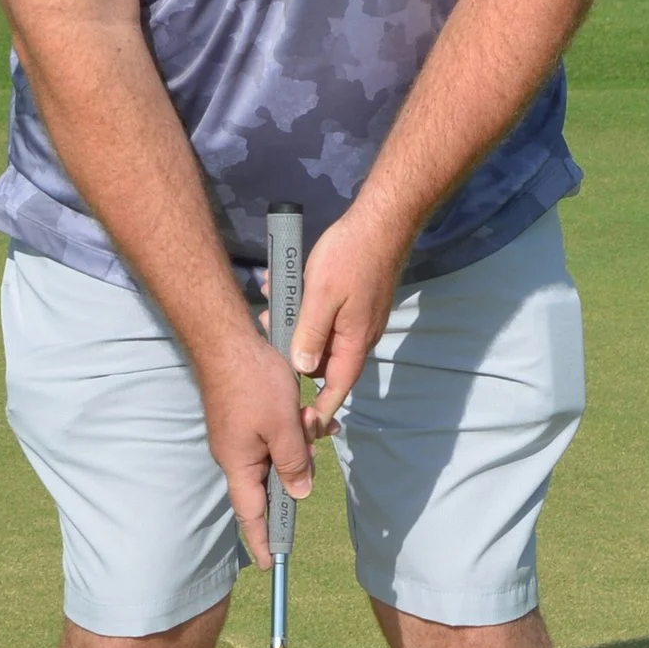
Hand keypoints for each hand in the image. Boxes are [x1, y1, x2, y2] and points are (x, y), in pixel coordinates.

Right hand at [198, 326, 314, 569]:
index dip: (262, 539)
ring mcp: (238, 436)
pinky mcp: (244, 418)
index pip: (251, 513)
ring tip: (310, 415)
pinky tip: (307, 409)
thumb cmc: (253, 383)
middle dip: (297, 468)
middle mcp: (235, 455)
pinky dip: (292, 427)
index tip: (270, 563)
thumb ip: (293, 464)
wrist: (226, 340)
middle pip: (271, 480)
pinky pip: (274, 434)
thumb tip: (299, 493)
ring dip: (299, 440)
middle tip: (310, 435)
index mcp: (239, 464)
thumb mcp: (283, 427)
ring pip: (277, 453)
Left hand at [293, 206, 411, 435]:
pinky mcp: (354, 302)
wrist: (381, 222)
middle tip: (267, 331)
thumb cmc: (351, 257)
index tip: (299, 426)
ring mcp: (358, 319)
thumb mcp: (321, 296)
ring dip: (294, 324)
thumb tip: (301, 370)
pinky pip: (324, 315)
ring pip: (320, 335)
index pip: (336, 388)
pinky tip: (285, 286)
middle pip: (322, 362)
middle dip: (292, 352)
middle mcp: (359, 336)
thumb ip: (310, 335)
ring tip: (271, 302)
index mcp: (354, 342)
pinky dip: (304, 307)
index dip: (319, 410)